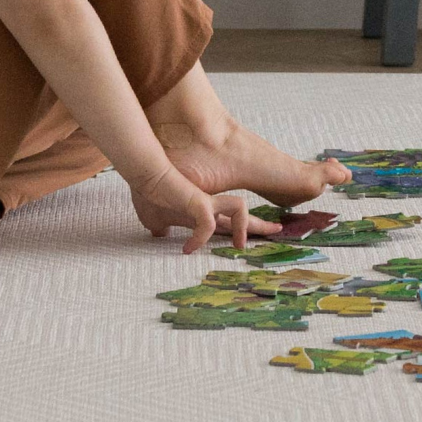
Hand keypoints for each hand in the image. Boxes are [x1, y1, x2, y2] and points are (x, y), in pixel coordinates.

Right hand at [128, 162, 283, 254]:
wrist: (144, 173)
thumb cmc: (148, 192)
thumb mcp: (154, 216)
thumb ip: (162, 224)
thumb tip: (160, 232)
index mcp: (203, 210)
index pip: (230, 221)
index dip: (242, 229)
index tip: (247, 240)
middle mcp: (209, 205)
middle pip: (242, 215)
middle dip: (260, 226)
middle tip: (277, 230)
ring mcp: (205, 202)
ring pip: (239, 208)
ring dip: (244, 227)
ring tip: (240, 246)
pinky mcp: (197, 202)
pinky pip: (207, 224)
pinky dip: (200, 238)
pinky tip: (188, 249)